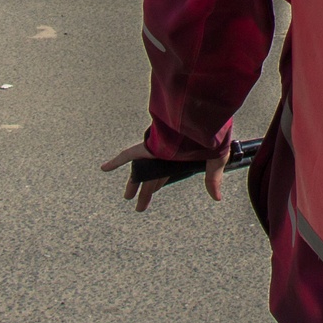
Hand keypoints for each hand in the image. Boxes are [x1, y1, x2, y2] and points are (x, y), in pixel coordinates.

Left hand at [101, 141, 225, 212]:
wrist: (202, 115)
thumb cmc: (212, 133)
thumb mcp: (215, 159)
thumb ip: (213, 178)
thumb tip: (216, 197)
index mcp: (180, 157)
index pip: (166, 175)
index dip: (158, 185)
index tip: (154, 192)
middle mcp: (166, 154)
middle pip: (152, 177)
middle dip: (146, 192)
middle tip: (139, 206)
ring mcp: (156, 150)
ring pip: (140, 171)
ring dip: (133, 184)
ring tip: (127, 197)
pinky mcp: (149, 146)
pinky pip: (129, 154)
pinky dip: (117, 161)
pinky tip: (105, 168)